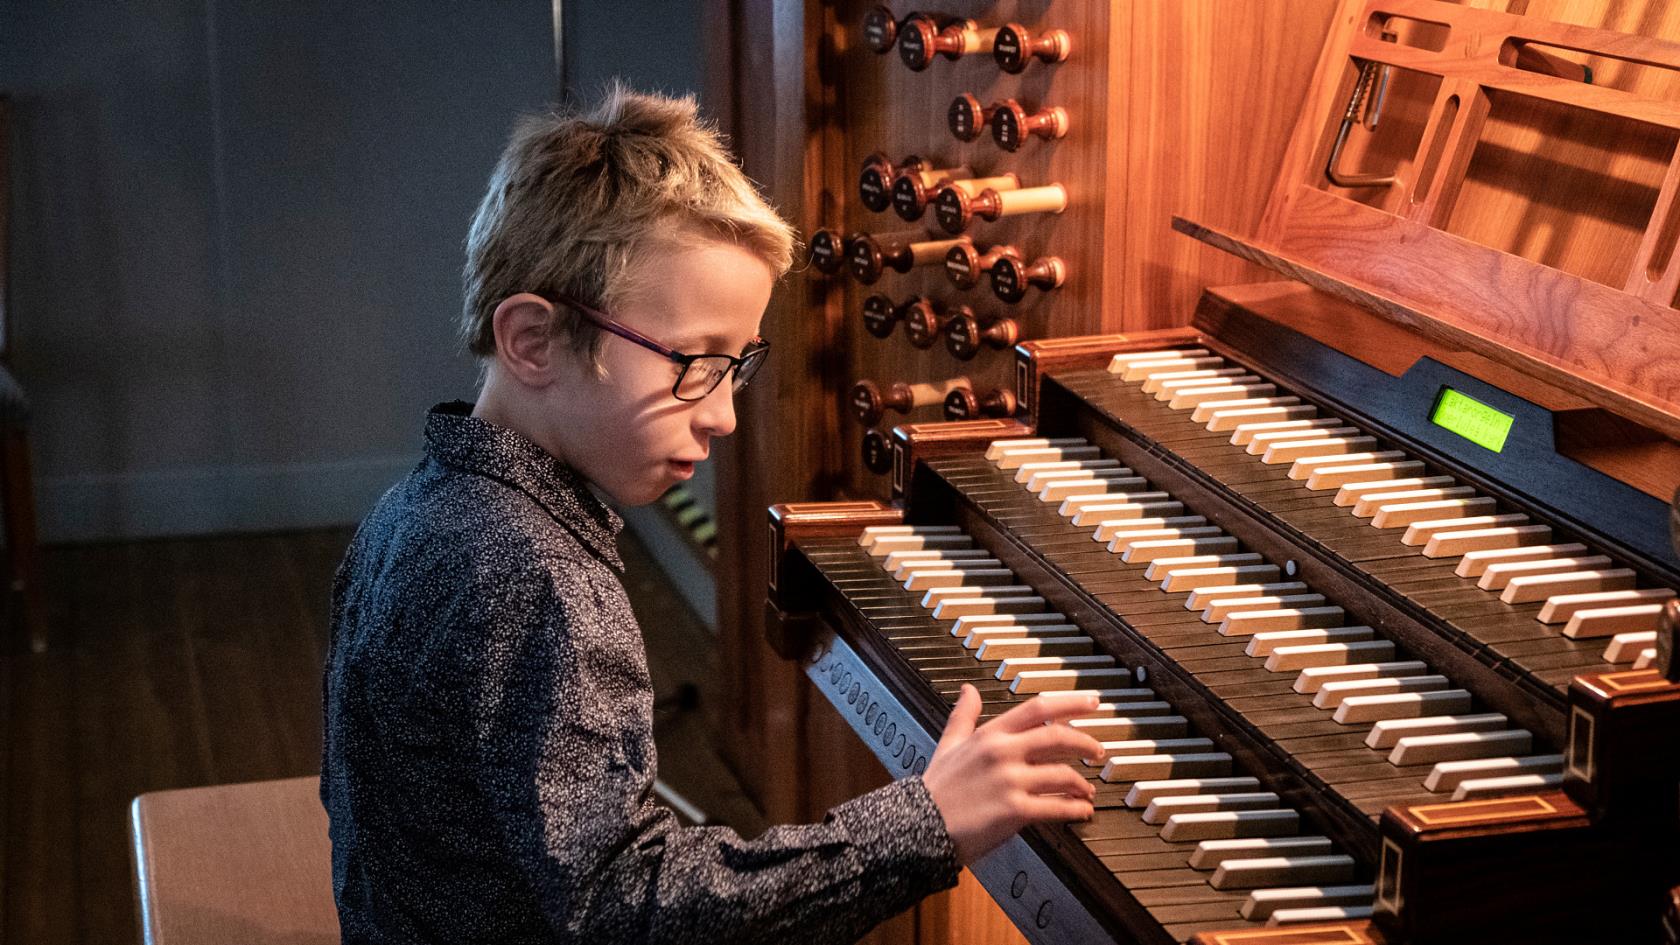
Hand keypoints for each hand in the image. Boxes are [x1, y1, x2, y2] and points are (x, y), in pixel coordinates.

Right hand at [920, 684, 1106, 864]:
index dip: (1070, 703)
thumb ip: (964, 716)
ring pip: (1062, 774)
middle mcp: (1003, 753)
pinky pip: (1056, 807)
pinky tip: (1081, 812)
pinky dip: (1075, 809)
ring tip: (1087, 791)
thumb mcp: (948, 744)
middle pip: (1058, 737)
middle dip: (1086, 742)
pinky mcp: (1014, 811)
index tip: (1092, 703)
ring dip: (1082, 784)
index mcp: (990, 734)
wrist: (918, 826)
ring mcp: (1010, 781)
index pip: (1038, 709)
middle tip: (1099, 750)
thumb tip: (969, 691)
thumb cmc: (936, 789)